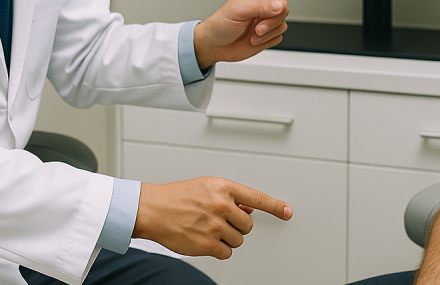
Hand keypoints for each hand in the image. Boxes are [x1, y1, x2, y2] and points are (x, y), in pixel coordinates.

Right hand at [133, 176, 292, 258]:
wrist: (152, 209)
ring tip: (209, 228)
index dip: (275, 206)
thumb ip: (230, 196)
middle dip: (238, 226)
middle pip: (248, 225)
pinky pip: (226, 252)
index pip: (257, 198)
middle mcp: (221, 205)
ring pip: (238, 240)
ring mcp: (214, 226)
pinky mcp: (206, 245)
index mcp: (223, 188)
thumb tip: (248, 209)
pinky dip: (220, 249)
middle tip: (221, 221)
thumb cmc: (177, 197)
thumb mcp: (207, 186)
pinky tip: (206, 239)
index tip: (287, 212)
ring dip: (228, 238)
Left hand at [194, 0, 310, 69]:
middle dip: (272, 20)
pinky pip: (279, 37)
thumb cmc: (221, 22)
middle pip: (284, 8)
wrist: (216, 45)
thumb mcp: (238, 9)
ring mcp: (267, 20)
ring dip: (268, 32)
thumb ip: (260, 6)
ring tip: (252, 34)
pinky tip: (254, 40)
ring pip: (283, 24)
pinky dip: (267, 41)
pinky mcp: (269, 35)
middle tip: (256, 27)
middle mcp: (265, 5)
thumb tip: (280, 5)